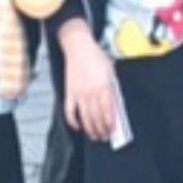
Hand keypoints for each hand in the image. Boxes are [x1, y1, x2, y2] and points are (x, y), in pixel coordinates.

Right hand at [61, 22, 116, 139]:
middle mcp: (91, 91)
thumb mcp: (110, 70)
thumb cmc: (96, 56)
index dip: (111, 123)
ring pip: (85, 117)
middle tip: (105, 136)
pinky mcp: (69, 92)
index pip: (108, 110)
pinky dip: (73, 121)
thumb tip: (114, 105)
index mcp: (104, 86)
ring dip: (90, 129)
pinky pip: (70, 111)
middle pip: (97, 117)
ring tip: (94, 136)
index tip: (113, 130)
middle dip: (101, 129)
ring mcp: (79, 93)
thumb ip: (112, 88)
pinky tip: (78, 127)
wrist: (78, 46)